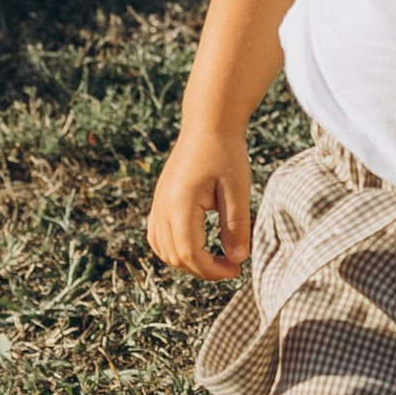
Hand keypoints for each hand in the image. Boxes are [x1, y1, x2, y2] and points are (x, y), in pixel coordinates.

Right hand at [147, 126, 253, 280]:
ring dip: (188, 262)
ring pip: (163, 250)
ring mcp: (158, 203)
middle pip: (175, 256)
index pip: (189, 253)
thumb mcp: (238, 191)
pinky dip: (174, 249)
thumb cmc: (226, 153)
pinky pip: (158, 236)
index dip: (212, 270)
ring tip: (216, 259)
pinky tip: (197, 247)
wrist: (209, 124)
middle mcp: (163, 206)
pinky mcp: (160, 200)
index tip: (236, 270)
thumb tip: (237, 260)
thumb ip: (236, 227)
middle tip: (231, 266)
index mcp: (180, 204)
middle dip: (203, 270)